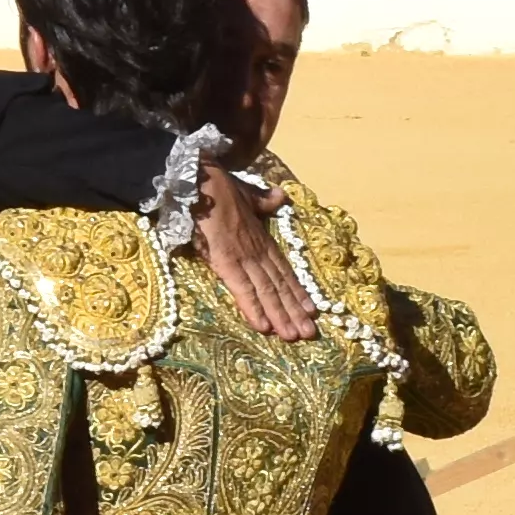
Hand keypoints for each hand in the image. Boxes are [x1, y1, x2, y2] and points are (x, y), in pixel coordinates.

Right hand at [190, 170, 316, 343]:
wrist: (202, 178)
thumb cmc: (220, 187)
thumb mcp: (247, 195)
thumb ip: (263, 201)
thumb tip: (279, 196)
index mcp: (261, 240)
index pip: (284, 271)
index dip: (298, 291)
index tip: (312, 310)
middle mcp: (256, 251)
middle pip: (279, 286)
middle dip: (294, 311)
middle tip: (309, 333)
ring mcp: (242, 257)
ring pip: (266, 292)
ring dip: (280, 315)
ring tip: (294, 336)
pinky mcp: (225, 261)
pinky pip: (241, 289)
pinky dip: (253, 308)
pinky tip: (264, 327)